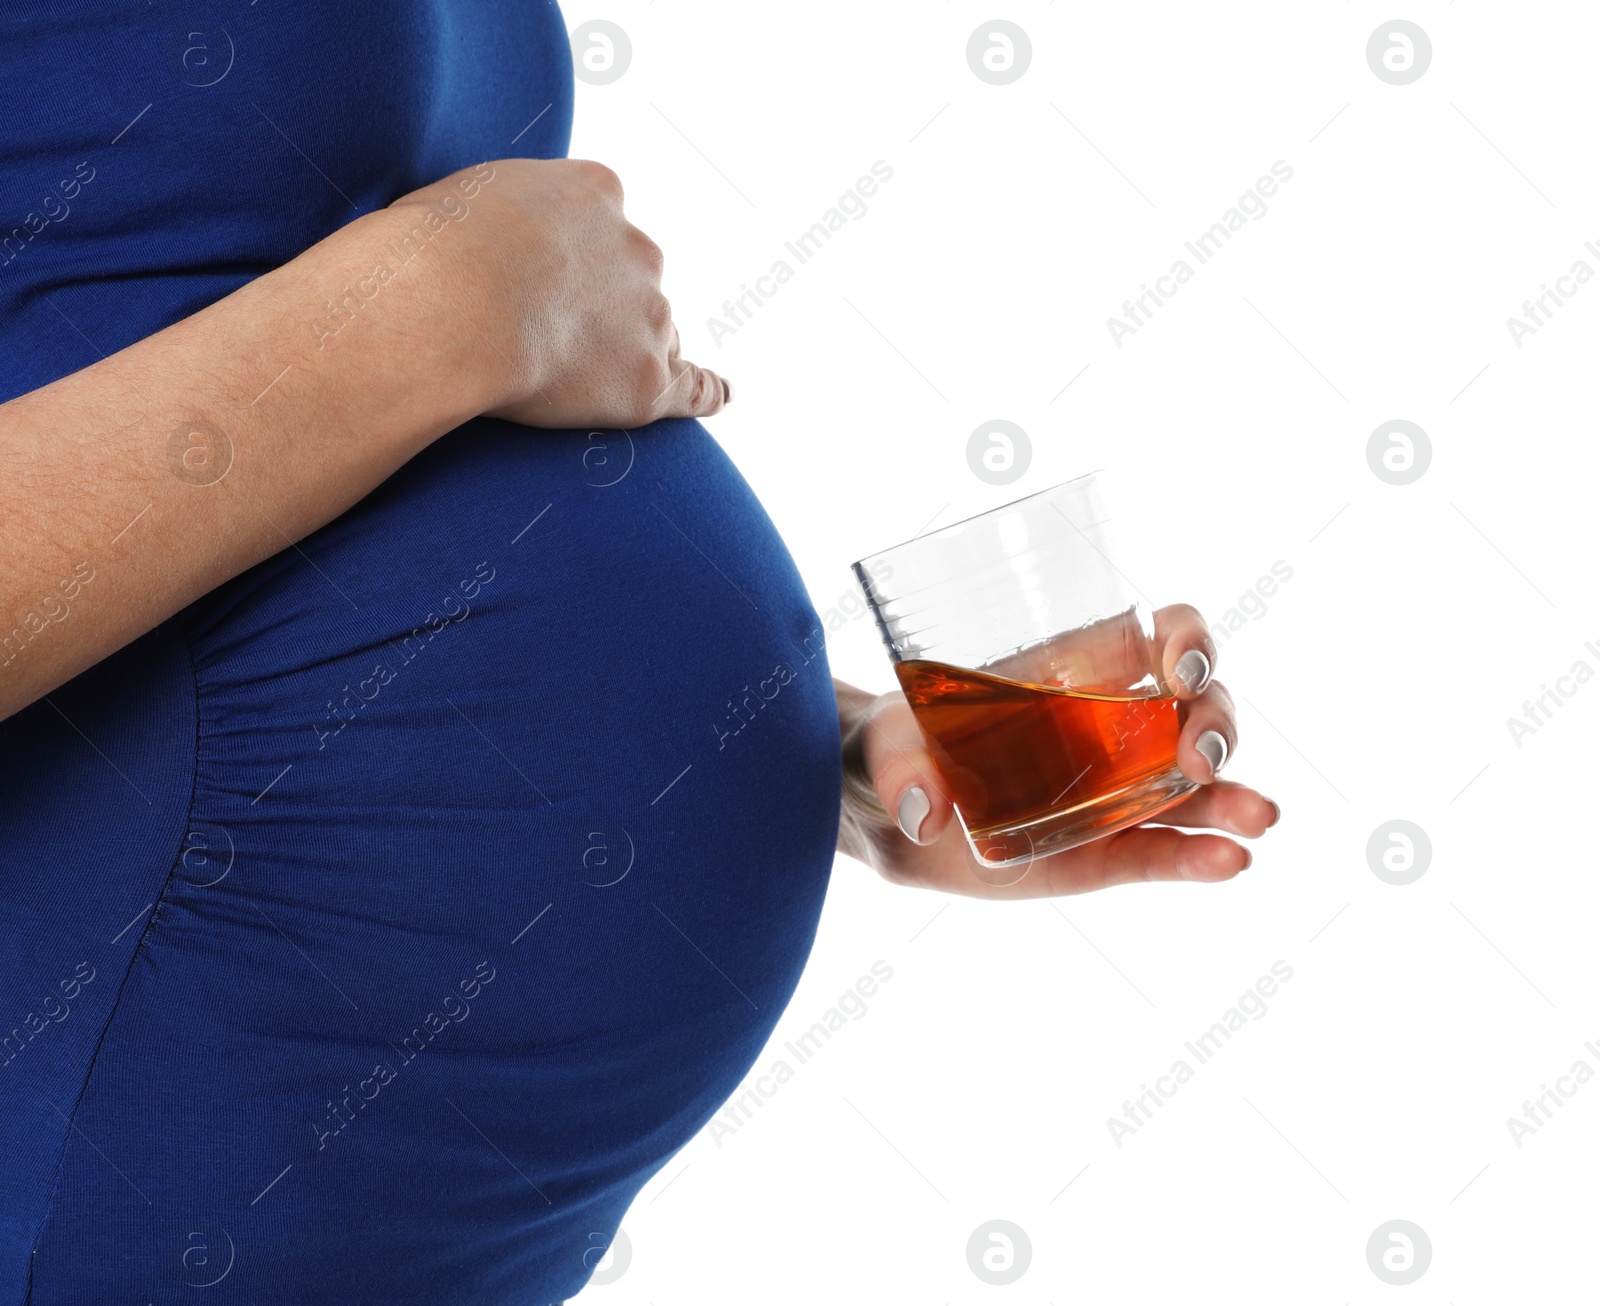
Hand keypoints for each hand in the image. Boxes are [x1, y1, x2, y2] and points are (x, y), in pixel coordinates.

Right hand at [391, 158, 729, 428]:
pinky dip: (707, 392)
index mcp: (596, 192)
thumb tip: (488, 236)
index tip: (540, 278)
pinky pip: (694, 388)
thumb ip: (500, 213)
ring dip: (622, 353)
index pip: (603, 224)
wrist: (449, 306)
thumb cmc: (431, 250)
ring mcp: (649, 318)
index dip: (570, 256)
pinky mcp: (646, 384)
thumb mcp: (464, 196)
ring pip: (654, 335)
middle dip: (604, 305)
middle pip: (635, 282)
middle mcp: (639, 250)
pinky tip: (718, 397)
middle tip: (545, 335)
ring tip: (567, 378)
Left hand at [836, 605, 1279, 897]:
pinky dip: (1200, 856)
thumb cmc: (896, 744)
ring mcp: (1117, 789)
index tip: (1181, 664)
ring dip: (1230, 794)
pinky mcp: (1104, 850)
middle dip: (1215, 722)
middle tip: (1197, 756)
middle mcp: (1114, 723)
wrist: (884, 814)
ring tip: (1257, 816)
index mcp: (1076, 668)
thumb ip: (902, 765)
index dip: (1187, 639)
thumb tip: (926, 813)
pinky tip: (1233, 862)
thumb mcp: (887, 741)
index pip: (1159, 636)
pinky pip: (1163, 851)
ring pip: (1196, 783)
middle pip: (1196, 707)